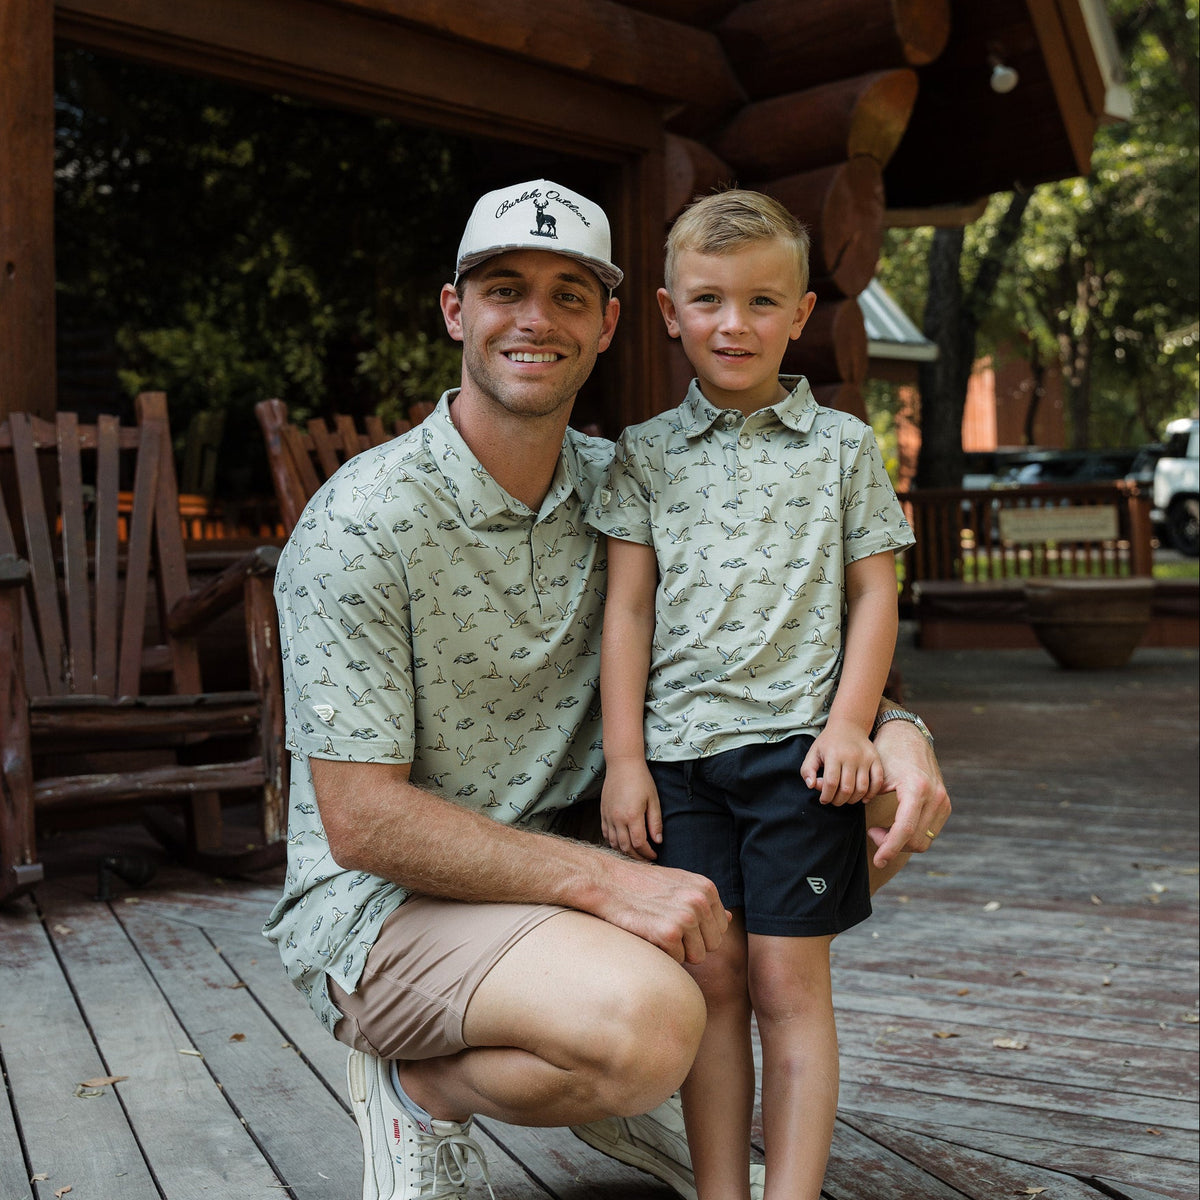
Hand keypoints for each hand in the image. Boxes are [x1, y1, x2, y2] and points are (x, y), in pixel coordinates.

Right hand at [597, 857, 729, 964]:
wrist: (607, 882)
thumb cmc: (641, 885)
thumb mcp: (678, 884)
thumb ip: (704, 901)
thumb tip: (730, 918)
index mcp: (706, 888)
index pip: (720, 928)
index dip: (699, 932)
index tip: (677, 922)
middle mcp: (699, 901)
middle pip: (712, 945)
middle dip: (691, 944)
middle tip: (666, 928)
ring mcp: (685, 916)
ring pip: (697, 957)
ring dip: (677, 951)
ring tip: (657, 930)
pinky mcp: (668, 933)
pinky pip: (677, 960)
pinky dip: (662, 953)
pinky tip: (648, 934)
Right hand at [601, 757, 662, 860]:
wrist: (622, 764)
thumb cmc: (641, 780)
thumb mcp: (653, 800)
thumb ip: (655, 822)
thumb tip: (658, 841)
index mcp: (632, 816)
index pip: (639, 844)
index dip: (647, 853)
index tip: (655, 855)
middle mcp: (617, 819)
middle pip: (625, 847)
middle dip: (637, 857)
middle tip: (646, 860)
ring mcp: (608, 816)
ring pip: (613, 843)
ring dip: (624, 852)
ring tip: (635, 854)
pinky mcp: (602, 813)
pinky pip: (605, 834)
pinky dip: (613, 843)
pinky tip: (621, 843)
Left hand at [801, 719, 883, 804]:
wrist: (848, 725)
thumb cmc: (828, 742)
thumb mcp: (813, 753)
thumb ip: (807, 770)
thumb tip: (811, 785)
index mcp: (833, 755)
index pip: (831, 783)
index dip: (826, 796)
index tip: (823, 800)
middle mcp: (851, 757)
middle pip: (847, 788)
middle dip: (839, 800)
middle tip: (834, 800)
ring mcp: (865, 758)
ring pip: (862, 788)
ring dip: (854, 800)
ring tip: (846, 799)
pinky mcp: (876, 759)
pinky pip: (877, 781)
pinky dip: (871, 793)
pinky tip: (863, 798)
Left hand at [866, 719, 950, 868]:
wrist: (907, 735)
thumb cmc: (886, 753)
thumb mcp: (876, 776)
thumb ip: (874, 803)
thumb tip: (872, 832)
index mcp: (917, 788)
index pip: (905, 830)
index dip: (890, 848)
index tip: (878, 860)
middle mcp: (935, 796)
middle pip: (915, 839)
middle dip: (892, 845)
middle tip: (873, 833)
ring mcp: (943, 801)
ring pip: (924, 840)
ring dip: (902, 842)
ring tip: (881, 831)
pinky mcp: (945, 804)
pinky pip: (930, 832)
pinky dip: (912, 836)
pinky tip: (895, 826)